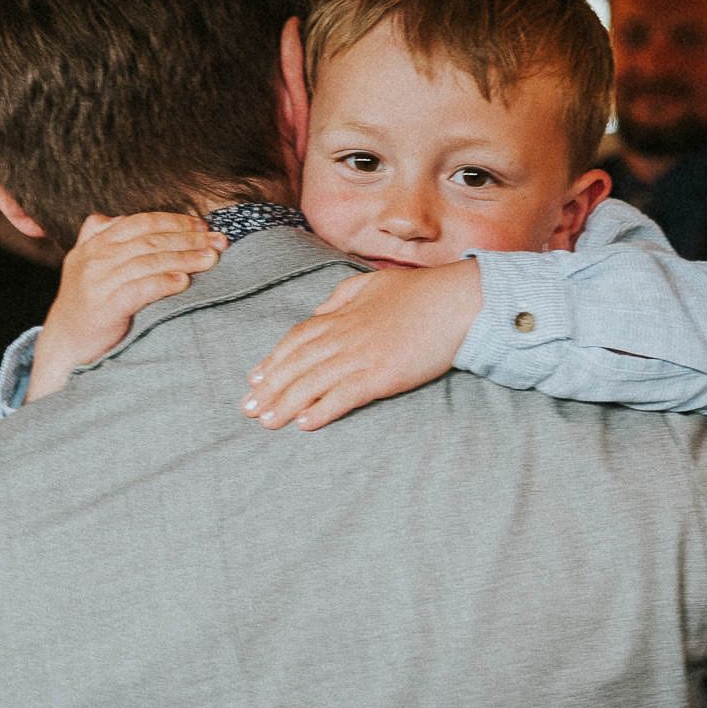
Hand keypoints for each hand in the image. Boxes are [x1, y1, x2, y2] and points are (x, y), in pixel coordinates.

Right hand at [26, 212, 223, 401]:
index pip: (140, 221)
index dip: (174, 220)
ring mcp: (97, 282)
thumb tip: (125, 218)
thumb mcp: (88, 266)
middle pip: (149, 240)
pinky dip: (162, 283)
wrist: (63, 346)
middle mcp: (94, 257)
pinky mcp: (103, 307)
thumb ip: (104, 240)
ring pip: (147, 261)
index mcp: (94, 243)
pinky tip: (183, 282)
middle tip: (219, 241)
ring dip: (184, 258)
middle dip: (188, 238)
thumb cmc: (86, 306)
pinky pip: (138, 289)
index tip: (202, 225)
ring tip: (211, 259)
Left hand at [243, 260, 480, 429]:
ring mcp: (361, 356)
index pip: (296, 339)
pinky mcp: (381, 375)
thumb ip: (342, 296)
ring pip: (312, 383)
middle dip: (270, 388)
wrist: (458, 301)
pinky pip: (344, 396)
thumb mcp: (373, 283)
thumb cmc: (421, 292)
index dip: (273, 360)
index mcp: (341, 314)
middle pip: (296, 364)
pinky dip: (322, 410)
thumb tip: (320, 310)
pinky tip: (305, 424)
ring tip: (267, 422)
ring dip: (286, 404)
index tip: (255, 379)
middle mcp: (344, 335)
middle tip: (248, 410)